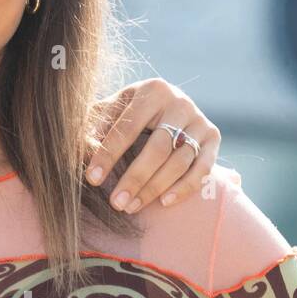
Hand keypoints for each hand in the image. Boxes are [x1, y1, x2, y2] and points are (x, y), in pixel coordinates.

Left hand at [86, 79, 219, 213]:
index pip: (127, 129)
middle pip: (158, 149)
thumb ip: (96, 124)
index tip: (92, 179)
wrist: (164, 105)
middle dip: (134, 179)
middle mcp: (180, 103)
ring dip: (155, 189)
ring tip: (131, 206)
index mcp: (152, 91)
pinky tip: (163, 203)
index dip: (108, 155)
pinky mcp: (214, 138)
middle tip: (115, 203)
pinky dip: (184, 188)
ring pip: (180, 162)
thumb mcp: (111, 110)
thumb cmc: (128, 111)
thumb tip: (81, 146)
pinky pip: (203, 169)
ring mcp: (200, 121)